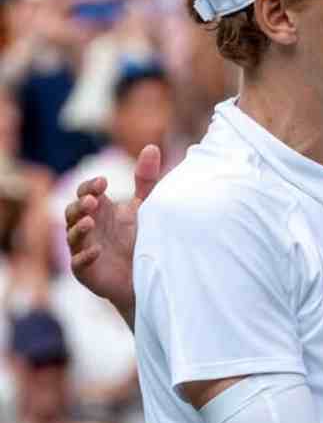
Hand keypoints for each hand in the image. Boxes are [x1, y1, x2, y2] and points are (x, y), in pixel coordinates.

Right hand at [64, 145, 160, 317]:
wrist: (146, 275)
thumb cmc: (141, 238)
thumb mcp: (145, 207)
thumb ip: (146, 179)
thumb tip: (151, 146)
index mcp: (99, 210)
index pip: (85, 193)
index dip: (89, 187)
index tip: (103, 182)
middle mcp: (88, 227)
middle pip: (72, 212)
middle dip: (80, 205)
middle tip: (93, 201)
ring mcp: (84, 249)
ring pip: (72, 236)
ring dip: (78, 228)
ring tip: (90, 221)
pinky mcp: (86, 271)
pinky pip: (79, 263)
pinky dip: (85, 256)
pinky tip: (97, 251)